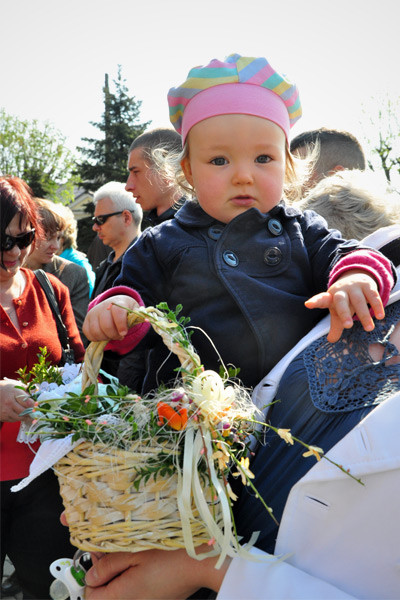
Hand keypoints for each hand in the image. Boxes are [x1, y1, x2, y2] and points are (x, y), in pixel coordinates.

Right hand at [0, 378, 33, 421]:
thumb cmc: (6, 388)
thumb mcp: (16, 385)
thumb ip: (26, 390)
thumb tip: (36, 394)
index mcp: (14, 393)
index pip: (27, 402)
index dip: (34, 404)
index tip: (37, 405)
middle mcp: (9, 403)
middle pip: (24, 412)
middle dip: (31, 412)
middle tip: (35, 412)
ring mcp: (4, 411)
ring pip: (19, 418)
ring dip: (25, 416)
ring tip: (29, 414)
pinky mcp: (1, 416)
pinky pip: (13, 420)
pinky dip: (18, 418)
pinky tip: (19, 414)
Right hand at [83, 295, 139, 341]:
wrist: (113, 303)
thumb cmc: (126, 310)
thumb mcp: (134, 310)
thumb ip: (138, 316)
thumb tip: (147, 320)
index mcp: (118, 302)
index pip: (117, 312)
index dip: (121, 324)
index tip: (124, 333)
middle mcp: (103, 306)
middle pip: (106, 325)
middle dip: (114, 335)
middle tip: (120, 336)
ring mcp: (93, 313)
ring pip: (96, 331)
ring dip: (106, 337)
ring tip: (112, 335)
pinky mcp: (87, 321)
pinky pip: (88, 334)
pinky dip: (97, 338)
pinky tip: (104, 336)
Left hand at [85, 547, 229, 599]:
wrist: (201, 563)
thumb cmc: (172, 555)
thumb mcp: (134, 552)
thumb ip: (108, 565)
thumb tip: (91, 575)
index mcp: (124, 596)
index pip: (91, 595)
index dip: (91, 576)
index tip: (98, 559)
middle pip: (106, 595)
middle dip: (107, 574)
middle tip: (115, 553)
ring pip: (121, 593)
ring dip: (121, 576)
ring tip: (133, 556)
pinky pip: (135, 593)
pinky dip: (134, 580)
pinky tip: (145, 564)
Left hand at [305, 270, 384, 342]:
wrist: (356, 277)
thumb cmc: (344, 300)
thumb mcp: (338, 312)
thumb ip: (336, 326)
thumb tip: (331, 340)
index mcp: (331, 297)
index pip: (321, 299)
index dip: (315, 302)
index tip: (308, 304)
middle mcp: (341, 291)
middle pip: (341, 301)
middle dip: (344, 313)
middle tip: (348, 326)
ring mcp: (354, 287)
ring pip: (359, 300)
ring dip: (365, 315)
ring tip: (369, 328)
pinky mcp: (367, 285)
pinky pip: (373, 296)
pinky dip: (377, 306)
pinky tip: (380, 316)